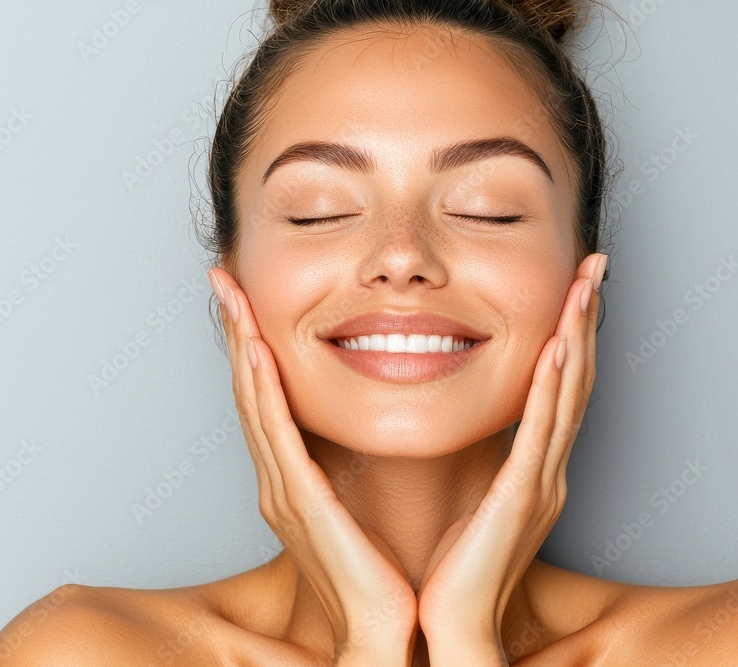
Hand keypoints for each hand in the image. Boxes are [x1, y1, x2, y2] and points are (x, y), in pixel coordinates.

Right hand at [207, 267, 417, 665]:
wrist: (378, 630)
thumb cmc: (373, 574)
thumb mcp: (356, 507)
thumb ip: (344, 467)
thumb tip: (355, 431)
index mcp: (289, 477)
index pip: (263, 398)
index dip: (248, 346)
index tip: (245, 301)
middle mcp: (274, 478)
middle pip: (247, 390)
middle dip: (233, 330)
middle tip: (223, 280)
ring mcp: (280, 488)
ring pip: (253, 402)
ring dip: (240, 344)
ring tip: (232, 296)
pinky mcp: (299, 500)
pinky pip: (277, 434)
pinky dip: (262, 389)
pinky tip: (256, 351)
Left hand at [415, 252, 606, 664]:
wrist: (452, 624)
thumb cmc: (456, 566)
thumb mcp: (474, 500)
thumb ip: (481, 460)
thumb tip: (464, 419)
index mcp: (532, 469)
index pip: (557, 390)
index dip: (570, 337)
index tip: (571, 291)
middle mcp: (545, 471)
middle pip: (574, 381)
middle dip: (584, 321)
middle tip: (593, 268)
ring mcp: (539, 483)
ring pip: (566, 396)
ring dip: (576, 337)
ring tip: (583, 288)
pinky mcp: (520, 497)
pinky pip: (538, 433)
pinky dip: (550, 388)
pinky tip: (556, 349)